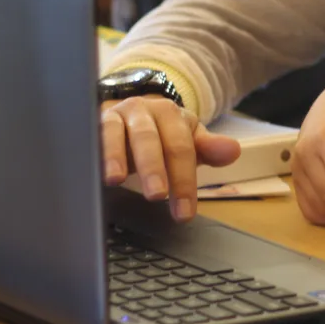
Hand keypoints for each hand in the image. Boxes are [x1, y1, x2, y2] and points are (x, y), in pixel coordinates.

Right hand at [100, 96, 239, 221]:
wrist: (130, 116)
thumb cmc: (162, 135)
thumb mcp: (187, 141)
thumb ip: (208, 148)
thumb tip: (233, 151)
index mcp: (171, 114)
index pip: (181, 148)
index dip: (184, 180)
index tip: (184, 213)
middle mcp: (143, 110)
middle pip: (150, 138)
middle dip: (154, 168)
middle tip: (156, 195)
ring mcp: (116, 114)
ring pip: (117, 133)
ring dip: (116, 156)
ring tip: (116, 179)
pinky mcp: (93, 123)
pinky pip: (91, 134)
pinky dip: (92, 151)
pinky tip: (91, 169)